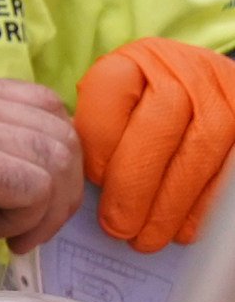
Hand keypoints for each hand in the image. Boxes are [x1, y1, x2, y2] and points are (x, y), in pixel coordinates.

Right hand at [0, 68, 84, 259]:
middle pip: (57, 129)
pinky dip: (27, 216)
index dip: (54, 151)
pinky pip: (31, 184)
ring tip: (13, 229)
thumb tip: (23, 157)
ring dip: (47, 207)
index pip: (40, 103)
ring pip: (53, 157)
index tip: (40, 190)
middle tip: (36, 221)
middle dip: (64, 186)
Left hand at [76, 38, 234, 249]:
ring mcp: (221, 97)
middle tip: (118, 227)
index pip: (110, 100)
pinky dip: (203, 206)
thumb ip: (97, 131)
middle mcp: (181, 73)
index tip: (92, 183)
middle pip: (156, 131)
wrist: (201, 84)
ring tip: (147, 239)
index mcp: (134, 62)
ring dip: (170, 206)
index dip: (98, 147)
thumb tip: (80, 186)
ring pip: (198, 155)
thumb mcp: (114, 102)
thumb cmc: (144, 103)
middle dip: (133, 188)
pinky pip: (226, 172)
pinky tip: (182, 229)